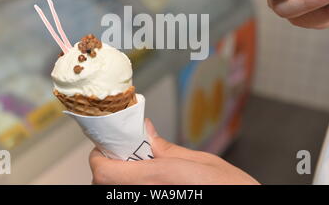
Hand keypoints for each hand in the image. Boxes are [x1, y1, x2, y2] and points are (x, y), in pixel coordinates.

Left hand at [89, 119, 258, 184]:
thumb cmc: (229, 188)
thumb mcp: (199, 161)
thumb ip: (166, 149)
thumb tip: (147, 131)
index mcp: (153, 179)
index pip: (102, 171)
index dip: (100, 156)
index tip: (109, 145)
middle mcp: (145, 196)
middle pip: (104, 182)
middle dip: (111, 165)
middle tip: (128, 153)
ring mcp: (148, 204)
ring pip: (115, 191)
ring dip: (121, 177)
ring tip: (142, 167)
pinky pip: (132, 196)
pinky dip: (134, 186)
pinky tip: (153, 181)